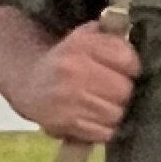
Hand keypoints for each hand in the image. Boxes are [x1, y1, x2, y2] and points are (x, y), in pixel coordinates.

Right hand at [23, 25, 142, 145]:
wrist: (29, 82)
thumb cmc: (67, 58)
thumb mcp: (84, 36)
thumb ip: (109, 32)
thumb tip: (128, 28)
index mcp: (81, 45)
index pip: (127, 60)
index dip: (131, 67)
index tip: (126, 69)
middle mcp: (73, 70)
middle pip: (124, 90)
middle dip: (123, 91)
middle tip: (113, 90)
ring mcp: (69, 98)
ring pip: (116, 113)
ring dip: (114, 111)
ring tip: (103, 104)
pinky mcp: (66, 123)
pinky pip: (104, 132)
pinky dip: (104, 129)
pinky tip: (94, 118)